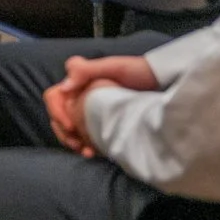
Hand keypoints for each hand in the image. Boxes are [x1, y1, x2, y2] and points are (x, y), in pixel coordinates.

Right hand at [41, 54, 159, 154]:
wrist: (165, 83)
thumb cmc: (140, 72)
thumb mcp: (114, 67)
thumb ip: (86, 71)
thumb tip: (63, 88)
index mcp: (79, 80)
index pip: (54, 97)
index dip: (57, 112)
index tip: (71, 126)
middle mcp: (81, 94)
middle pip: (58, 115)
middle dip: (63, 132)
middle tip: (78, 145)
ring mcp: (90, 109)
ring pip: (69, 128)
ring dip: (71, 141)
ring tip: (86, 152)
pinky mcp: (100, 121)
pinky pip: (84, 135)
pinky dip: (84, 145)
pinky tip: (93, 152)